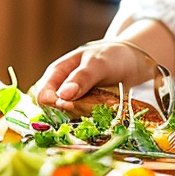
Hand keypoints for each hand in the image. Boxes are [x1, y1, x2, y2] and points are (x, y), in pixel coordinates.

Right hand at [34, 40, 158, 110]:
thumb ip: (81, 77)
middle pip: (55, 111)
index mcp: (56, 74)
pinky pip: (84, 119)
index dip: (54, 105)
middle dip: (74, 111)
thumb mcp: (98, 63)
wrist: (131, 60)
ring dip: (87, 114)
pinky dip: (94, 117)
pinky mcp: (85, 109)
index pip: (43, 97)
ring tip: (106, 101)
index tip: (73, 107)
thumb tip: (62, 95)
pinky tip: (107, 107)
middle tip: (97, 104)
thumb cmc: (111, 56)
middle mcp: (60, 88)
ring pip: (70, 117)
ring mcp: (73, 100)